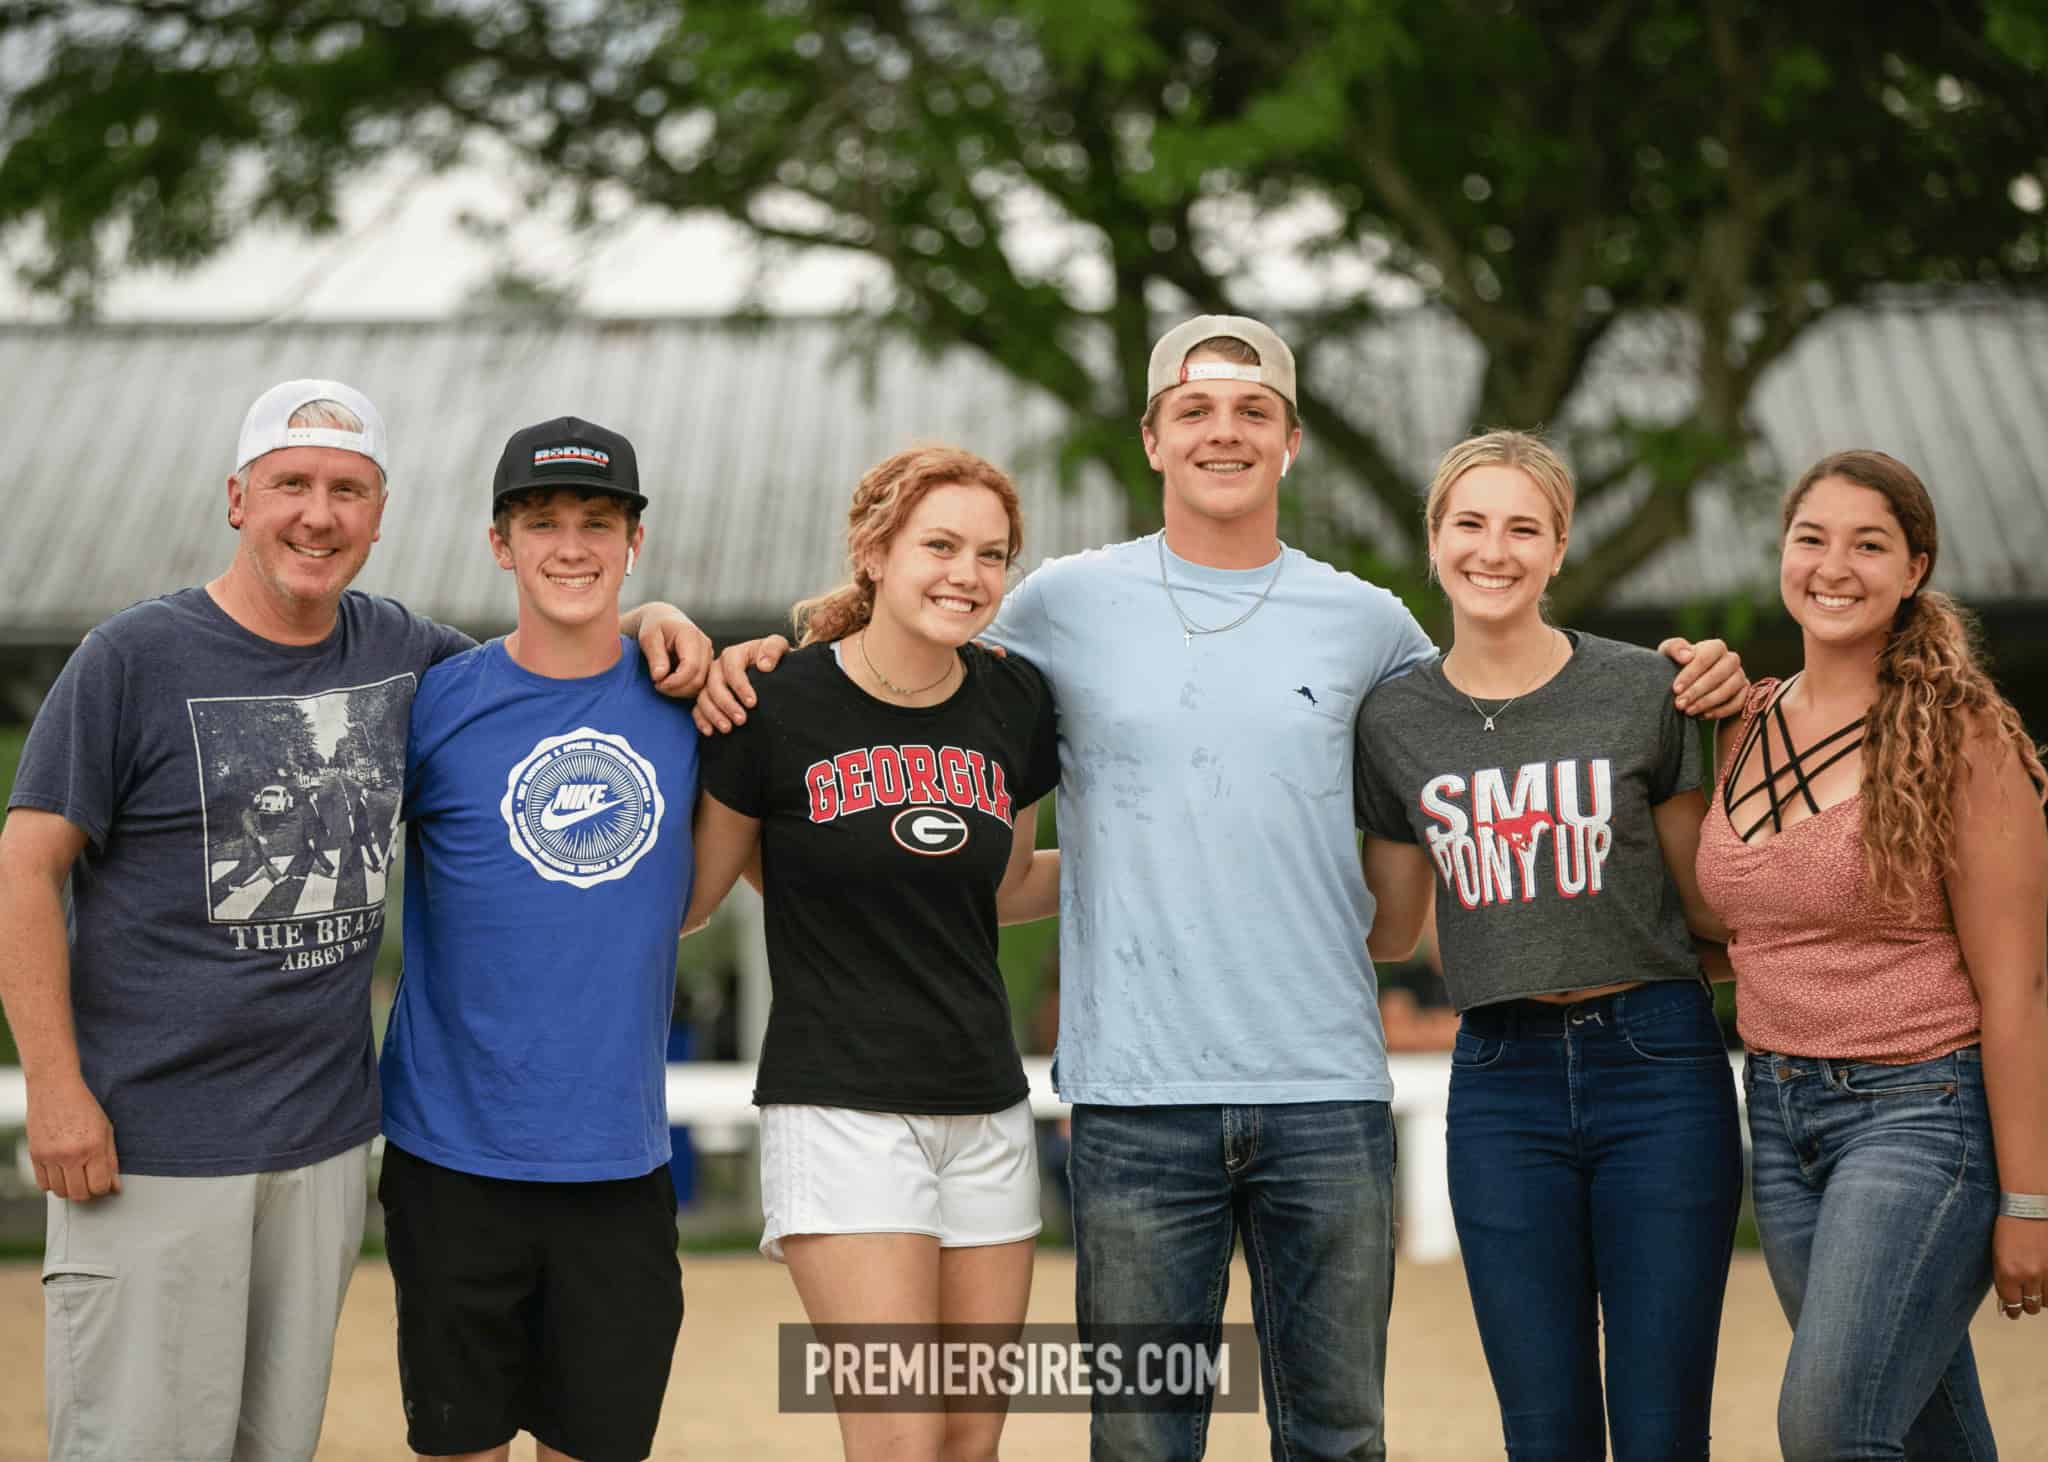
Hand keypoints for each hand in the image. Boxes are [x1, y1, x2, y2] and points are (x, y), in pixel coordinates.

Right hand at [28, 1075, 119, 1201]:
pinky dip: (53, 1183)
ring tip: (76, 1175)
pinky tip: (60, 1172)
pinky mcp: (35, 1155)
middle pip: (79, 1194)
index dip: (104, 1188)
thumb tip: (115, 1187)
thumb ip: (111, 1161)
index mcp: (93, 1147)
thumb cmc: (83, 1107)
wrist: (55, 1087)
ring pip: (60, 1192)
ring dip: (70, 1189)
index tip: (104, 1182)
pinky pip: (43, 1185)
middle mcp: (71, 1154)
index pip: (99, 1186)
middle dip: (88, 1192)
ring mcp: (50, 1156)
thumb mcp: (106, 1130)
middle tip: (90, 1181)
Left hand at [635, 605, 713, 698]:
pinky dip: (686, 690)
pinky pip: (702, 685)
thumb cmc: (654, 627)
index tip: (657, 683)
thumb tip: (660, 676)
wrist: (664, 619)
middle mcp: (705, 645)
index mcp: (691, 635)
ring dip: (681, 691)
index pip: (691, 667)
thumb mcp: (648, 637)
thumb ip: (655, 656)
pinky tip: (672, 684)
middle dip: (677, 689)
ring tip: (663, 683)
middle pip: (698, 679)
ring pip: (702, 685)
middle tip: (658, 685)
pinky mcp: (709, 665)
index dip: (674, 682)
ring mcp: (709, 656)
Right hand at [692, 635, 792, 733]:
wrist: (772, 674)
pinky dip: (702, 721)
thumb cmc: (774, 660)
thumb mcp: (778, 647)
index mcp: (734, 654)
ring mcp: (711, 684)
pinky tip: (710, 731)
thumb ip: (773, 648)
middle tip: (741, 720)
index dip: (740, 686)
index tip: (752, 703)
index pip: (731, 667)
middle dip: (727, 704)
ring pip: (704, 698)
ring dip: (714, 715)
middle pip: (714, 684)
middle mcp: (718, 668)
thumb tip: (764, 665)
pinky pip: (697, 709)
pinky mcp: (707, 699)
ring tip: (728, 729)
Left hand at [1657, 637, 1747, 717]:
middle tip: (1679, 704)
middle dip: (1697, 691)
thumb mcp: (1668, 654)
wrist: (1687, 685)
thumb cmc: (1676, 665)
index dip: (1691, 673)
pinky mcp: (1744, 693)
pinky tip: (1704, 715)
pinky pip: (1738, 702)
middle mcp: (1731, 660)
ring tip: (1689, 711)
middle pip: (1720, 673)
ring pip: (1730, 688)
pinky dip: (1722, 710)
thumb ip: (1674, 648)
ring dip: (1708, 701)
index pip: (1707, 656)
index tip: (1675, 689)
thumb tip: (1687, 656)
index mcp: (1715, 647)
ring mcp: (1740, 676)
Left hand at [1993, 1215, 2047, 1320]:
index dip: (2013, 1310)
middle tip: (2026, 1298)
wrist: (2030, 1206)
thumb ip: (2004, 1278)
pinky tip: (2045, 1282)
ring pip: (2047, 1301)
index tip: (2013, 1311)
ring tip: (2038, 1288)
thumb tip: (2010, 1298)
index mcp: (2008, 1273)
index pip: (2013, 1305)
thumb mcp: (1998, 1255)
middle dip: (2028, 1304)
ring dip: (2042, 1297)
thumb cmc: (2010, 1226)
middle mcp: (2029, 1276)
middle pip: (2032, 1307)